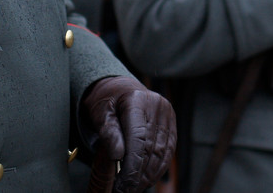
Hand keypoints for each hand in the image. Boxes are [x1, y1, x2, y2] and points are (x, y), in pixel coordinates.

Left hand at [82, 76, 175, 192]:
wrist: (120, 89)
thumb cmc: (107, 103)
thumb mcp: (100, 114)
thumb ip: (108, 133)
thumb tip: (117, 156)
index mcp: (137, 100)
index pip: (139, 138)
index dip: (133, 165)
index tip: (123, 185)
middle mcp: (157, 105)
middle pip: (152, 147)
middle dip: (139, 174)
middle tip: (126, 191)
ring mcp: (167, 114)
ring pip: (163, 152)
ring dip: (150, 175)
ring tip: (135, 188)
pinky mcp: (172, 123)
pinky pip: (169, 150)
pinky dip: (159, 168)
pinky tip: (147, 179)